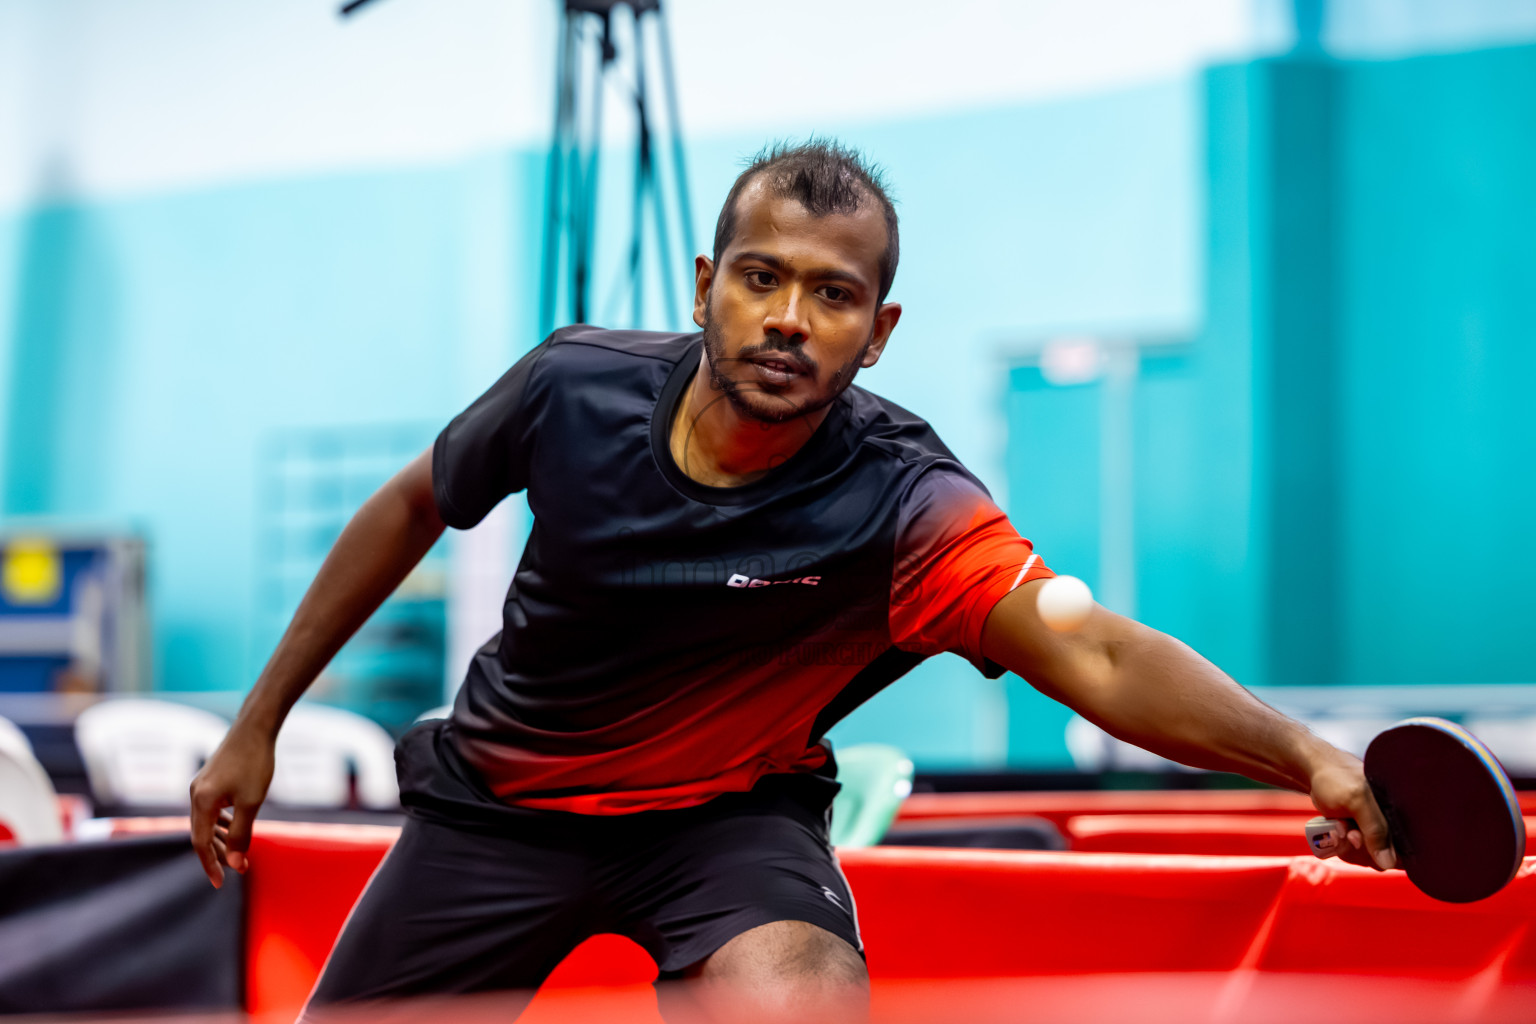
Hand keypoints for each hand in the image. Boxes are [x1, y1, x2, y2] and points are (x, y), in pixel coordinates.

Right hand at [189, 722, 274, 887]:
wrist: (255, 727)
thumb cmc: (255, 762)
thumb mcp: (251, 802)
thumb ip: (240, 834)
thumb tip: (235, 864)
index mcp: (201, 802)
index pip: (200, 843)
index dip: (210, 865)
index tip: (220, 883)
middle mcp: (195, 794)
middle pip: (200, 834)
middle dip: (217, 855)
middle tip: (237, 870)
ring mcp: (201, 785)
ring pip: (206, 822)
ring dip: (219, 840)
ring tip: (236, 855)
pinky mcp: (210, 780)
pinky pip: (210, 809)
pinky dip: (220, 823)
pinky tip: (232, 829)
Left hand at [1307, 752, 1396, 870]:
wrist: (1316, 772)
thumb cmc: (1337, 778)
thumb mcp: (1356, 800)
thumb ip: (1375, 829)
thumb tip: (1387, 863)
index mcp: (1400, 815)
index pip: (1407, 851)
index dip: (1386, 854)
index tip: (1359, 837)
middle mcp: (1392, 825)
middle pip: (1384, 859)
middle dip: (1360, 848)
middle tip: (1348, 830)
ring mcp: (1375, 831)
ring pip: (1367, 858)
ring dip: (1348, 846)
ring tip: (1339, 826)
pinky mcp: (1361, 835)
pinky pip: (1355, 854)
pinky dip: (1342, 845)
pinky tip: (1335, 830)